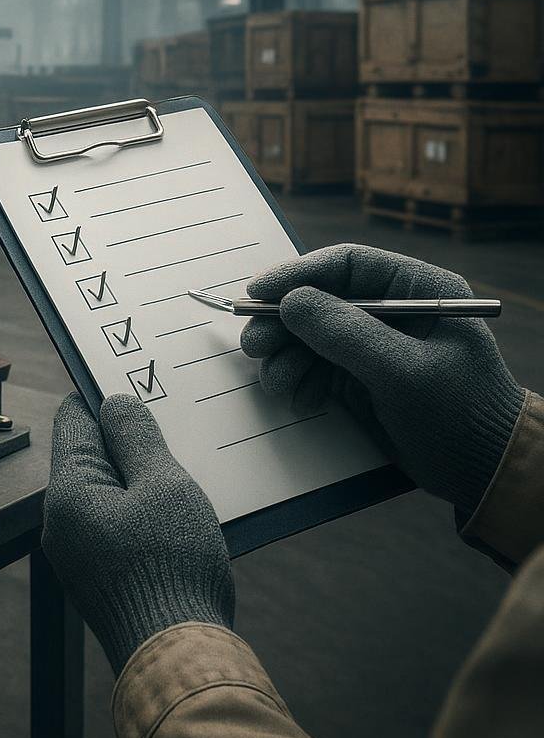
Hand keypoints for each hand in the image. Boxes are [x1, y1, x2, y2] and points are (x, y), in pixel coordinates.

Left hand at [42, 392, 233, 673]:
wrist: (178, 655)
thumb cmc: (172, 566)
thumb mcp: (163, 485)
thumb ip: (136, 438)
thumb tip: (114, 404)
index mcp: (67, 492)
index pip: (74, 419)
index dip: (106, 398)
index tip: (140, 387)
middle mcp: (61, 521)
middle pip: (91, 456)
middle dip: (130, 443)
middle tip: (175, 433)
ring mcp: (78, 553)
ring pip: (108, 493)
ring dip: (142, 481)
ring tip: (185, 477)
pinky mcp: (100, 576)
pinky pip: (117, 527)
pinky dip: (144, 515)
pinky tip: (178, 519)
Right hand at [241, 244, 523, 513]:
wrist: (482, 473)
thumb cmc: (461, 416)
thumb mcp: (404, 371)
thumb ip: (346, 334)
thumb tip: (290, 303)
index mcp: (419, 291)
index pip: (348, 265)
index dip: (298, 274)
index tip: (257, 293)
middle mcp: (392, 311)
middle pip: (319, 299)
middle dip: (282, 323)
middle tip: (255, 345)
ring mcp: (373, 345)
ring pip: (308, 334)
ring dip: (285, 356)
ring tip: (278, 382)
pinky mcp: (359, 376)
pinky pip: (312, 366)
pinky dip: (298, 380)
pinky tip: (301, 398)